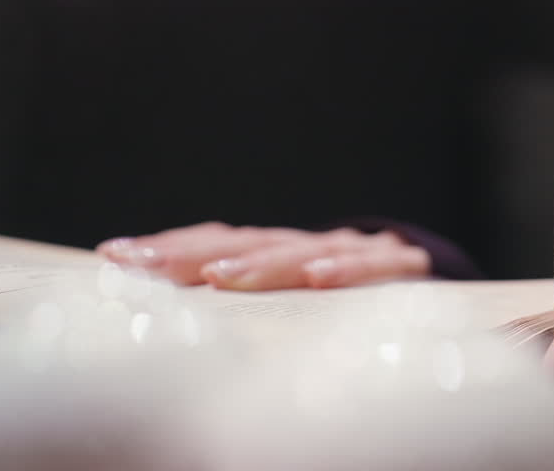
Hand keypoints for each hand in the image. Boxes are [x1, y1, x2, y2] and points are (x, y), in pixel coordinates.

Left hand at [95, 222, 429, 289]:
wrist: (438, 282)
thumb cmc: (358, 300)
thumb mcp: (299, 299)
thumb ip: (249, 296)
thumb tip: (170, 311)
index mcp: (282, 252)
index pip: (219, 242)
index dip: (170, 247)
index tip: (115, 255)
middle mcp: (312, 244)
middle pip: (249, 244)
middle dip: (194, 254)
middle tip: (146, 265)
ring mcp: (357, 250)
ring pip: (305, 253)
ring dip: (262, 264)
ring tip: (220, 277)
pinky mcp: (403, 265)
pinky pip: (375, 266)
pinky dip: (346, 269)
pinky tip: (318, 277)